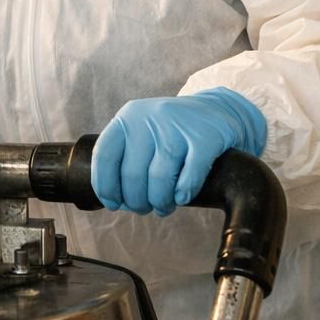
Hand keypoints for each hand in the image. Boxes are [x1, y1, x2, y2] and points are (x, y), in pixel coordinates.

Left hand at [92, 88, 266, 215]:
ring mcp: (177, 126)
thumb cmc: (170, 133)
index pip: (104, 156)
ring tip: (163, 207)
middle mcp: (149, 118)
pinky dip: (183, 194)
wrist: (216, 111)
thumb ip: (125, 159)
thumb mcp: (141, 133)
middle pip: (132, 174)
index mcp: (127, 117)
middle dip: (136, 201)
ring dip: (160, 202)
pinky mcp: (205, 137)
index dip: (106, 186)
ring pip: (159, 179)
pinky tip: (182, 198)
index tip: (114, 204)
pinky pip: (189, 177)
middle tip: (144, 208)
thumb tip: (113, 201)